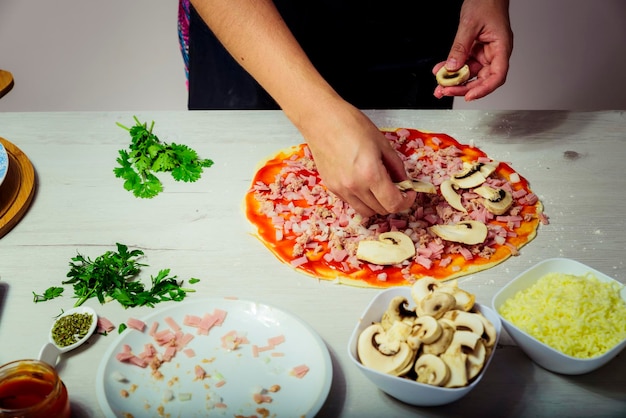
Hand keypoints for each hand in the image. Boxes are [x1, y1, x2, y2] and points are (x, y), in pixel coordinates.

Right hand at [298, 99, 415, 216]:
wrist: (321, 119)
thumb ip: (396, 166)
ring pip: (366, 211)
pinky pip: (352, 202)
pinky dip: (362, 198)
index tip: (409, 192)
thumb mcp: (382, 142)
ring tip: (379, 187)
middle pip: (381, 210)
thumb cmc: (350, 124)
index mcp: (370, 174)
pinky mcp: (331, 187)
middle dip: (394, 201)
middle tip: (397, 187)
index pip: (394, 203)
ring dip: (377, 204)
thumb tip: (403, 182)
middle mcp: (355, 187)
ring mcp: (341, 189)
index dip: (407, 201)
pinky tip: (363, 182)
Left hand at [433, 0, 512, 100]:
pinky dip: (451, 70)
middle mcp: (494, 54)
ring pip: (470, 74)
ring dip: (454, 81)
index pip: (497, 76)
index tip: (469, 96)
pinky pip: (462, 65)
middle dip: (463, 88)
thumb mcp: (470, 24)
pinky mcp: (474, 52)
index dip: (484, 89)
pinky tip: (440, 72)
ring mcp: (484, 54)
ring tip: (439, 87)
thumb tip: (452, 67)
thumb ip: (460, 47)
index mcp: (501, 48)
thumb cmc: (486, 3)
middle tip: (445, 91)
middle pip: (481, 79)